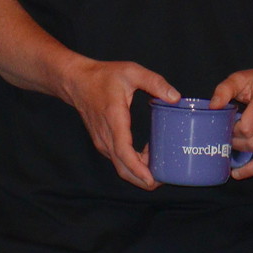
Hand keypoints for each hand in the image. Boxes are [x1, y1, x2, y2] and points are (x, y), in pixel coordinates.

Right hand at [56, 58, 179, 189]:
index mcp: (114, 120)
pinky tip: (147, 154)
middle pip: (123, 168)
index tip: (152, 180)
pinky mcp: (103, 142)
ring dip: (139, 171)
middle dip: (143, 179)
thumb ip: (155, 82)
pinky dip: (133, 164)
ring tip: (161, 166)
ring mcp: (102, 141)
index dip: (138, 169)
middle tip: (164, 178)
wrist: (77, 81)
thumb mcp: (131, 72)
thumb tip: (175, 97)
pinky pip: (118, 159)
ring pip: (121, 166)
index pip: (124, 152)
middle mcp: (106, 136)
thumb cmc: (103, 76)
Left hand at [210, 59, 252, 179]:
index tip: (226, 129)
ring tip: (234, 168)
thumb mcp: (239, 78)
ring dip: (249, 162)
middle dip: (239, 145)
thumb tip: (212, 107)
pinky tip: (246, 171)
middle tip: (229, 142)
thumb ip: (224, 90)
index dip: (233, 132)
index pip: (247, 126)